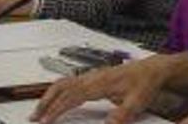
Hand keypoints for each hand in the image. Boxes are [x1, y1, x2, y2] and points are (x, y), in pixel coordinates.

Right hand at [31, 55, 173, 123]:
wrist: (153, 69)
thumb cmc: (145, 83)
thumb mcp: (138, 101)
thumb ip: (123, 114)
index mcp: (100, 83)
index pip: (72, 96)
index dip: (57, 109)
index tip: (45, 121)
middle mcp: (92, 77)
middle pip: (61, 86)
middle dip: (45, 102)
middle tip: (34, 118)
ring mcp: (92, 76)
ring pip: (63, 83)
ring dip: (49, 96)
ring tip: (39, 112)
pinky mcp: (93, 78)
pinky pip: (70, 83)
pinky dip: (57, 92)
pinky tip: (55, 101)